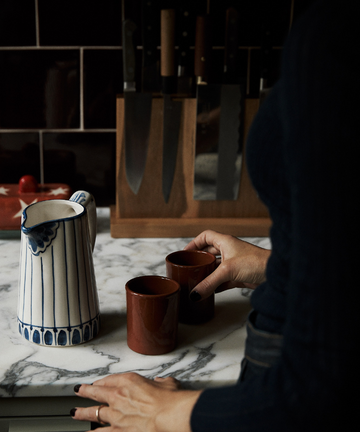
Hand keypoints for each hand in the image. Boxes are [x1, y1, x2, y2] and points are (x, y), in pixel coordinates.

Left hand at [71, 373, 201, 431]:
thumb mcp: (168, 384)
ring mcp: (116, 415)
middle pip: (97, 392)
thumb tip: (161, 383)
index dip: (104, 381)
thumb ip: (162, 384)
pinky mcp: (118, 431)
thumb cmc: (169, 400)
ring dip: (83, 413)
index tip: (100, 382)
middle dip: (86, 391)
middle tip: (79, 390)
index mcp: (130, 381)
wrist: (168, 416)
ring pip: (94, 413)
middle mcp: (119, 396)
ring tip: (75, 413)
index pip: (112, 379)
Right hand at [184, 230, 270, 299]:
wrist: (275, 273)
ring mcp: (234, 263)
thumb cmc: (256, 262)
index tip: (186, 252)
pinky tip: (210, 290)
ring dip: (207, 273)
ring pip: (216, 267)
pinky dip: (216, 284)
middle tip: (189, 267)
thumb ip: (209, 282)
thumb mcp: (227, 271)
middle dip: (199, 259)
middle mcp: (229, 250)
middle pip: (209, 252)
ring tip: (196, 279)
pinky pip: (223, 279)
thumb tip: (195, 293)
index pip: (205, 237)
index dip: (194, 243)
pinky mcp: (239, 275)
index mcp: (225, 241)